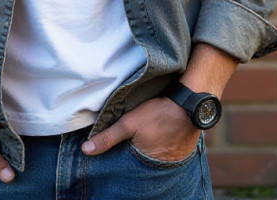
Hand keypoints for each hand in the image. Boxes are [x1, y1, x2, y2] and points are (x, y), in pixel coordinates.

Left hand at [81, 96, 199, 161]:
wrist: (190, 105)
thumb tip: (85, 151)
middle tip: (126, 148)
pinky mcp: (180, 153)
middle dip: (130, 161)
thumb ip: (108, 137)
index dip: (118, 164)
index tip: (110, 159)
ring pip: (151, 161)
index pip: (126, 170)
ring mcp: (172, 162)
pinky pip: (164, 156)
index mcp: (144, 165)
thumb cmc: (159, 113)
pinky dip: (157, 150)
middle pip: (139, 166)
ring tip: (140, 143)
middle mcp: (159, 169)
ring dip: (145, 155)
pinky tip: (154, 141)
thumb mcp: (129, 123)